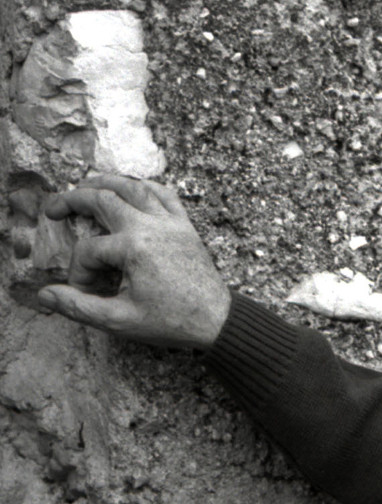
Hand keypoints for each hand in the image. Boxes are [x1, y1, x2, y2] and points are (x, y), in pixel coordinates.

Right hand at [36, 175, 230, 350]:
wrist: (216, 319)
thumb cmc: (170, 321)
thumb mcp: (119, 320)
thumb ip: (78, 306)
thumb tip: (43, 294)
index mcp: (134, 247)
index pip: (89, 249)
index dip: (79, 271)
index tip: (85, 291)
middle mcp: (152, 226)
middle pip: (104, 199)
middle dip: (73, 200)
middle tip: (52, 208)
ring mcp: (171, 222)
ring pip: (134, 188)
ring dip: (106, 183)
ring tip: (83, 185)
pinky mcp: (185, 225)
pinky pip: (165, 194)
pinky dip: (144, 187)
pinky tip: (131, 189)